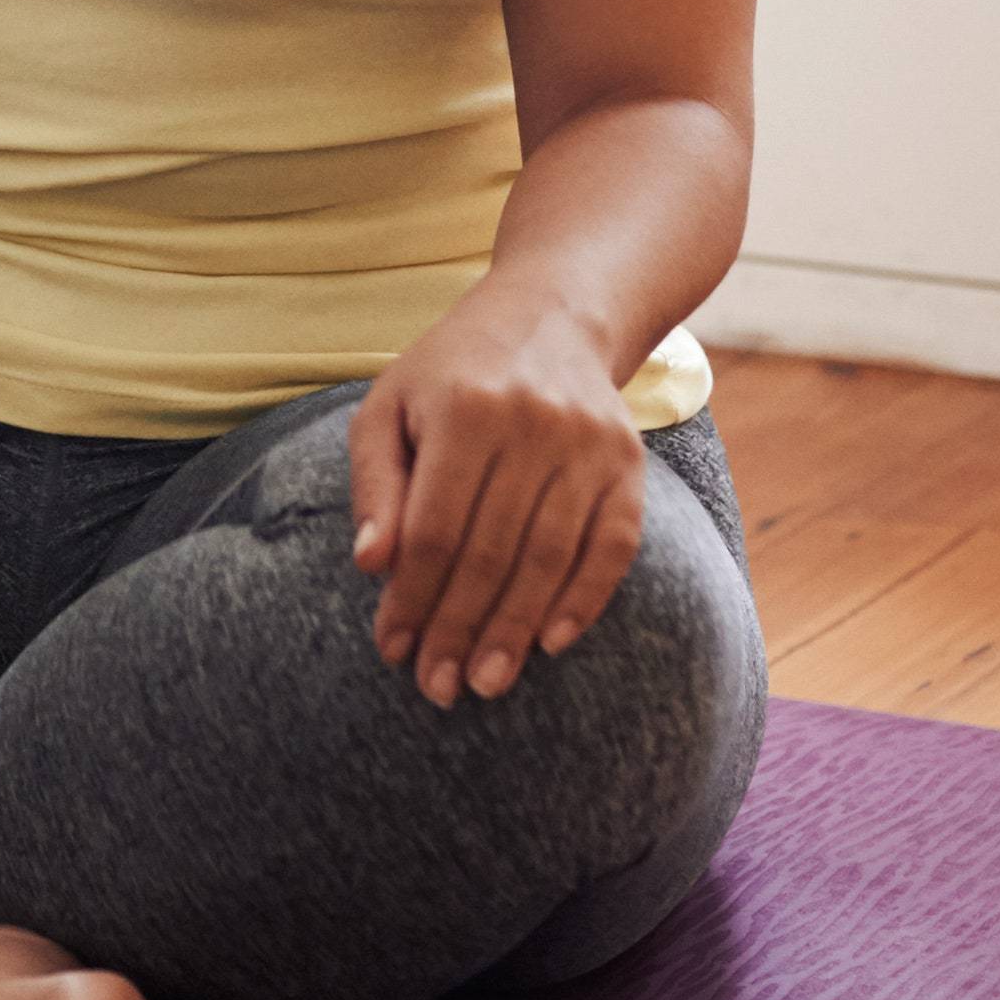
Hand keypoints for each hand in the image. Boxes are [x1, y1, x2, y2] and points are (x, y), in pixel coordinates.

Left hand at [342, 291, 649, 710]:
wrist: (553, 312)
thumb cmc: (452, 370)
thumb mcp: (391, 405)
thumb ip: (376, 482)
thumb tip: (371, 565)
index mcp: (464, 408)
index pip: (434, 529)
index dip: (412, 597)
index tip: (393, 650)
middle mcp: (532, 423)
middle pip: (491, 553)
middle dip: (460, 629)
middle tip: (438, 688)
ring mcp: (588, 444)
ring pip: (549, 558)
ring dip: (516, 630)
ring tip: (487, 682)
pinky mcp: (628, 461)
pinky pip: (613, 546)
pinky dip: (584, 599)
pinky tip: (550, 642)